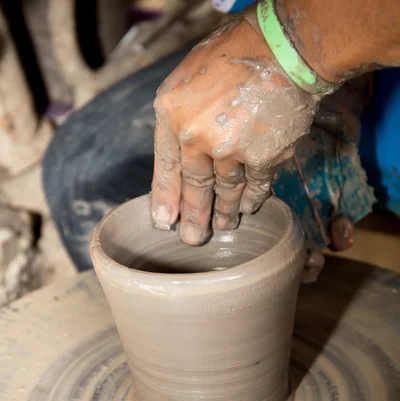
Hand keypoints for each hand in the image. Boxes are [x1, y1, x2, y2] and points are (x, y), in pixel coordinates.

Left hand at [151, 10, 318, 244]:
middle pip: (194, 188)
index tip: (164, 222)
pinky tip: (250, 208)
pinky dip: (253, 199)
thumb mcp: (188, 78)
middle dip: (194, 218)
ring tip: (223, 227)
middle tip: (192, 240)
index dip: (165, 197)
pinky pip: (256, 186)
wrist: (283, 46)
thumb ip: (180, 117)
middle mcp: (197, 137)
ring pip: (225, 191)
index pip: (165, 167)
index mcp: (171, 114)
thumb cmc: (233, 53)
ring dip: (225, 213)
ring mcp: (231, 149)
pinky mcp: (264, 157)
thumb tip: (180, 156)